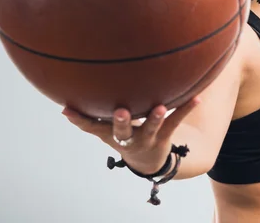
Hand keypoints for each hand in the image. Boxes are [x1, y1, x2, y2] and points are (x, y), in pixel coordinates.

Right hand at [62, 96, 200, 173]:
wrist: (148, 162)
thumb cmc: (122, 138)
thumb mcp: (104, 132)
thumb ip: (87, 120)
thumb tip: (63, 108)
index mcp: (112, 134)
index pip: (94, 127)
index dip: (82, 120)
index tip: (69, 110)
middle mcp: (129, 138)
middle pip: (123, 131)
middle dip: (121, 121)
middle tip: (121, 111)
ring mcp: (148, 138)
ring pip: (152, 128)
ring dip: (156, 117)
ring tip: (161, 107)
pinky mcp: (165, 135)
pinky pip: (177, 121)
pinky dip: (186, 108)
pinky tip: (196, 97)